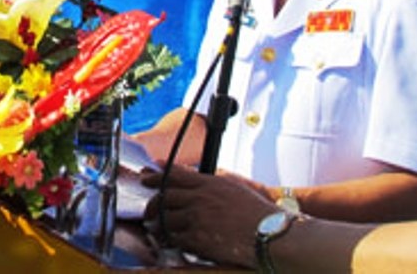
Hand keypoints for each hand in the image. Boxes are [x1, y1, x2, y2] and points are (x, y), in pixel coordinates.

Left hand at [140, 165, 278, 267]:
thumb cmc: (259, 214)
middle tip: (149, 209)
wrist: (269, 235)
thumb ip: (212, 184)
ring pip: (166, 218)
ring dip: (159, 224)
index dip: (157, 175)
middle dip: (153, 203)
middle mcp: (199, 198)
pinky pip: (175, 238)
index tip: (146, 176)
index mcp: (209, 183)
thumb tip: (197, 183)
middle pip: (164, 196)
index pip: (174, 174)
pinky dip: (172, 240)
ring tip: (157, 228)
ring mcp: (196, 218)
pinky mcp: (197, 239)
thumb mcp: (234, 188)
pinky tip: (173, 242)